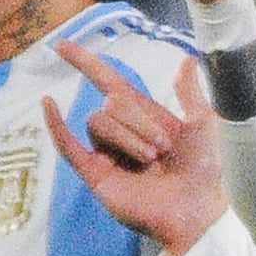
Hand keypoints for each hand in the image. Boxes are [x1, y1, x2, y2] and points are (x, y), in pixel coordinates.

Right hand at [45, 46, 229, 255]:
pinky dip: (56, 125)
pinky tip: (50, 104)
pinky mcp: (96, 175)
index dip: (87, 62)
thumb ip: (191, 92)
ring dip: (127, 137)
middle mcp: (122, 132)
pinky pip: (68, 146)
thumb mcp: (204, 124)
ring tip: (150, 160)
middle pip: (111, 104)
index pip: (108, 82)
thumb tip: (189, 59)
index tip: (63, 45)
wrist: (198, 210)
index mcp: (144, 117)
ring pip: (98, 122)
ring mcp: (106, 153)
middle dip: (139, 121)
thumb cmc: (206, 172)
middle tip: (163, 148)